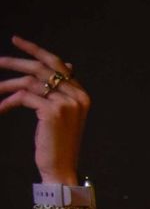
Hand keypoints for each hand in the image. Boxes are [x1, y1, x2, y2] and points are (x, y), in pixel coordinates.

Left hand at [0, 36, 87, 183]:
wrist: (60, 168)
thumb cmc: (58, 143)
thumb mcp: (62, 114)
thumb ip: (62, 91)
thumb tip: (67, 65)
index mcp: (82, 95)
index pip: (57, 64)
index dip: (35, 50)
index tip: (16, 40)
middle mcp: (78, 96)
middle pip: (42, 68)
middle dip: (17, 62)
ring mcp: (67, 103)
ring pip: (30, 82)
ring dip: (8, 85)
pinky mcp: (52, 111)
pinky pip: (24, 97)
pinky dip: (8, 102)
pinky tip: (0, 108)